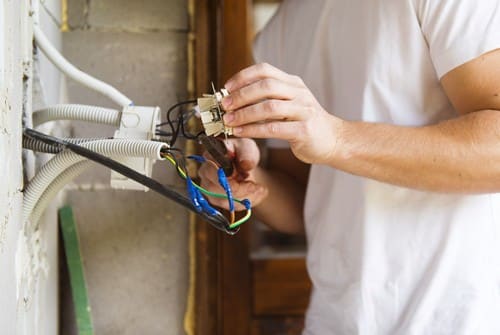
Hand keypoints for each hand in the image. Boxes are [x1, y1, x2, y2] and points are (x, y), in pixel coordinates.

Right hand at [198, 138, 267, 209]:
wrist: (246, 166)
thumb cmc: (242, 153)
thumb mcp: (247, 147)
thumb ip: (246, 153)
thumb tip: (245, 164)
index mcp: (208, 158)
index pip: (209, 171)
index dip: (226, 178)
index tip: (245, 176)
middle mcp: (205, 175)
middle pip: (214, 190)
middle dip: (238, 190)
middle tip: (254, 185)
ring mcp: (210, 190)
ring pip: (224, 201)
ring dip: (244, 196)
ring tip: (259, 188)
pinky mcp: (219, 201)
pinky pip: (233, 207)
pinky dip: (248, 201)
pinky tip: (257, 192)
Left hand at [222, 63, 342, 163]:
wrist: (334, 140)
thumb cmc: (304, 124)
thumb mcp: (288, 104)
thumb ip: (267, 100)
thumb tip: (233, 100)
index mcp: (293, 83)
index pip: (265, 70)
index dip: (243, 77)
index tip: (226, 88)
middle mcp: (299, 93)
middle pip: (266, 86)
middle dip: (241, 95)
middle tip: (225, 105)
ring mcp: (303, 111)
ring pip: (269, 107)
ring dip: (244, 114)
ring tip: (228, 121)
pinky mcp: (304, 130)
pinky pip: (274, 128)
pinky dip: (254, 130)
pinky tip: (241, 132)